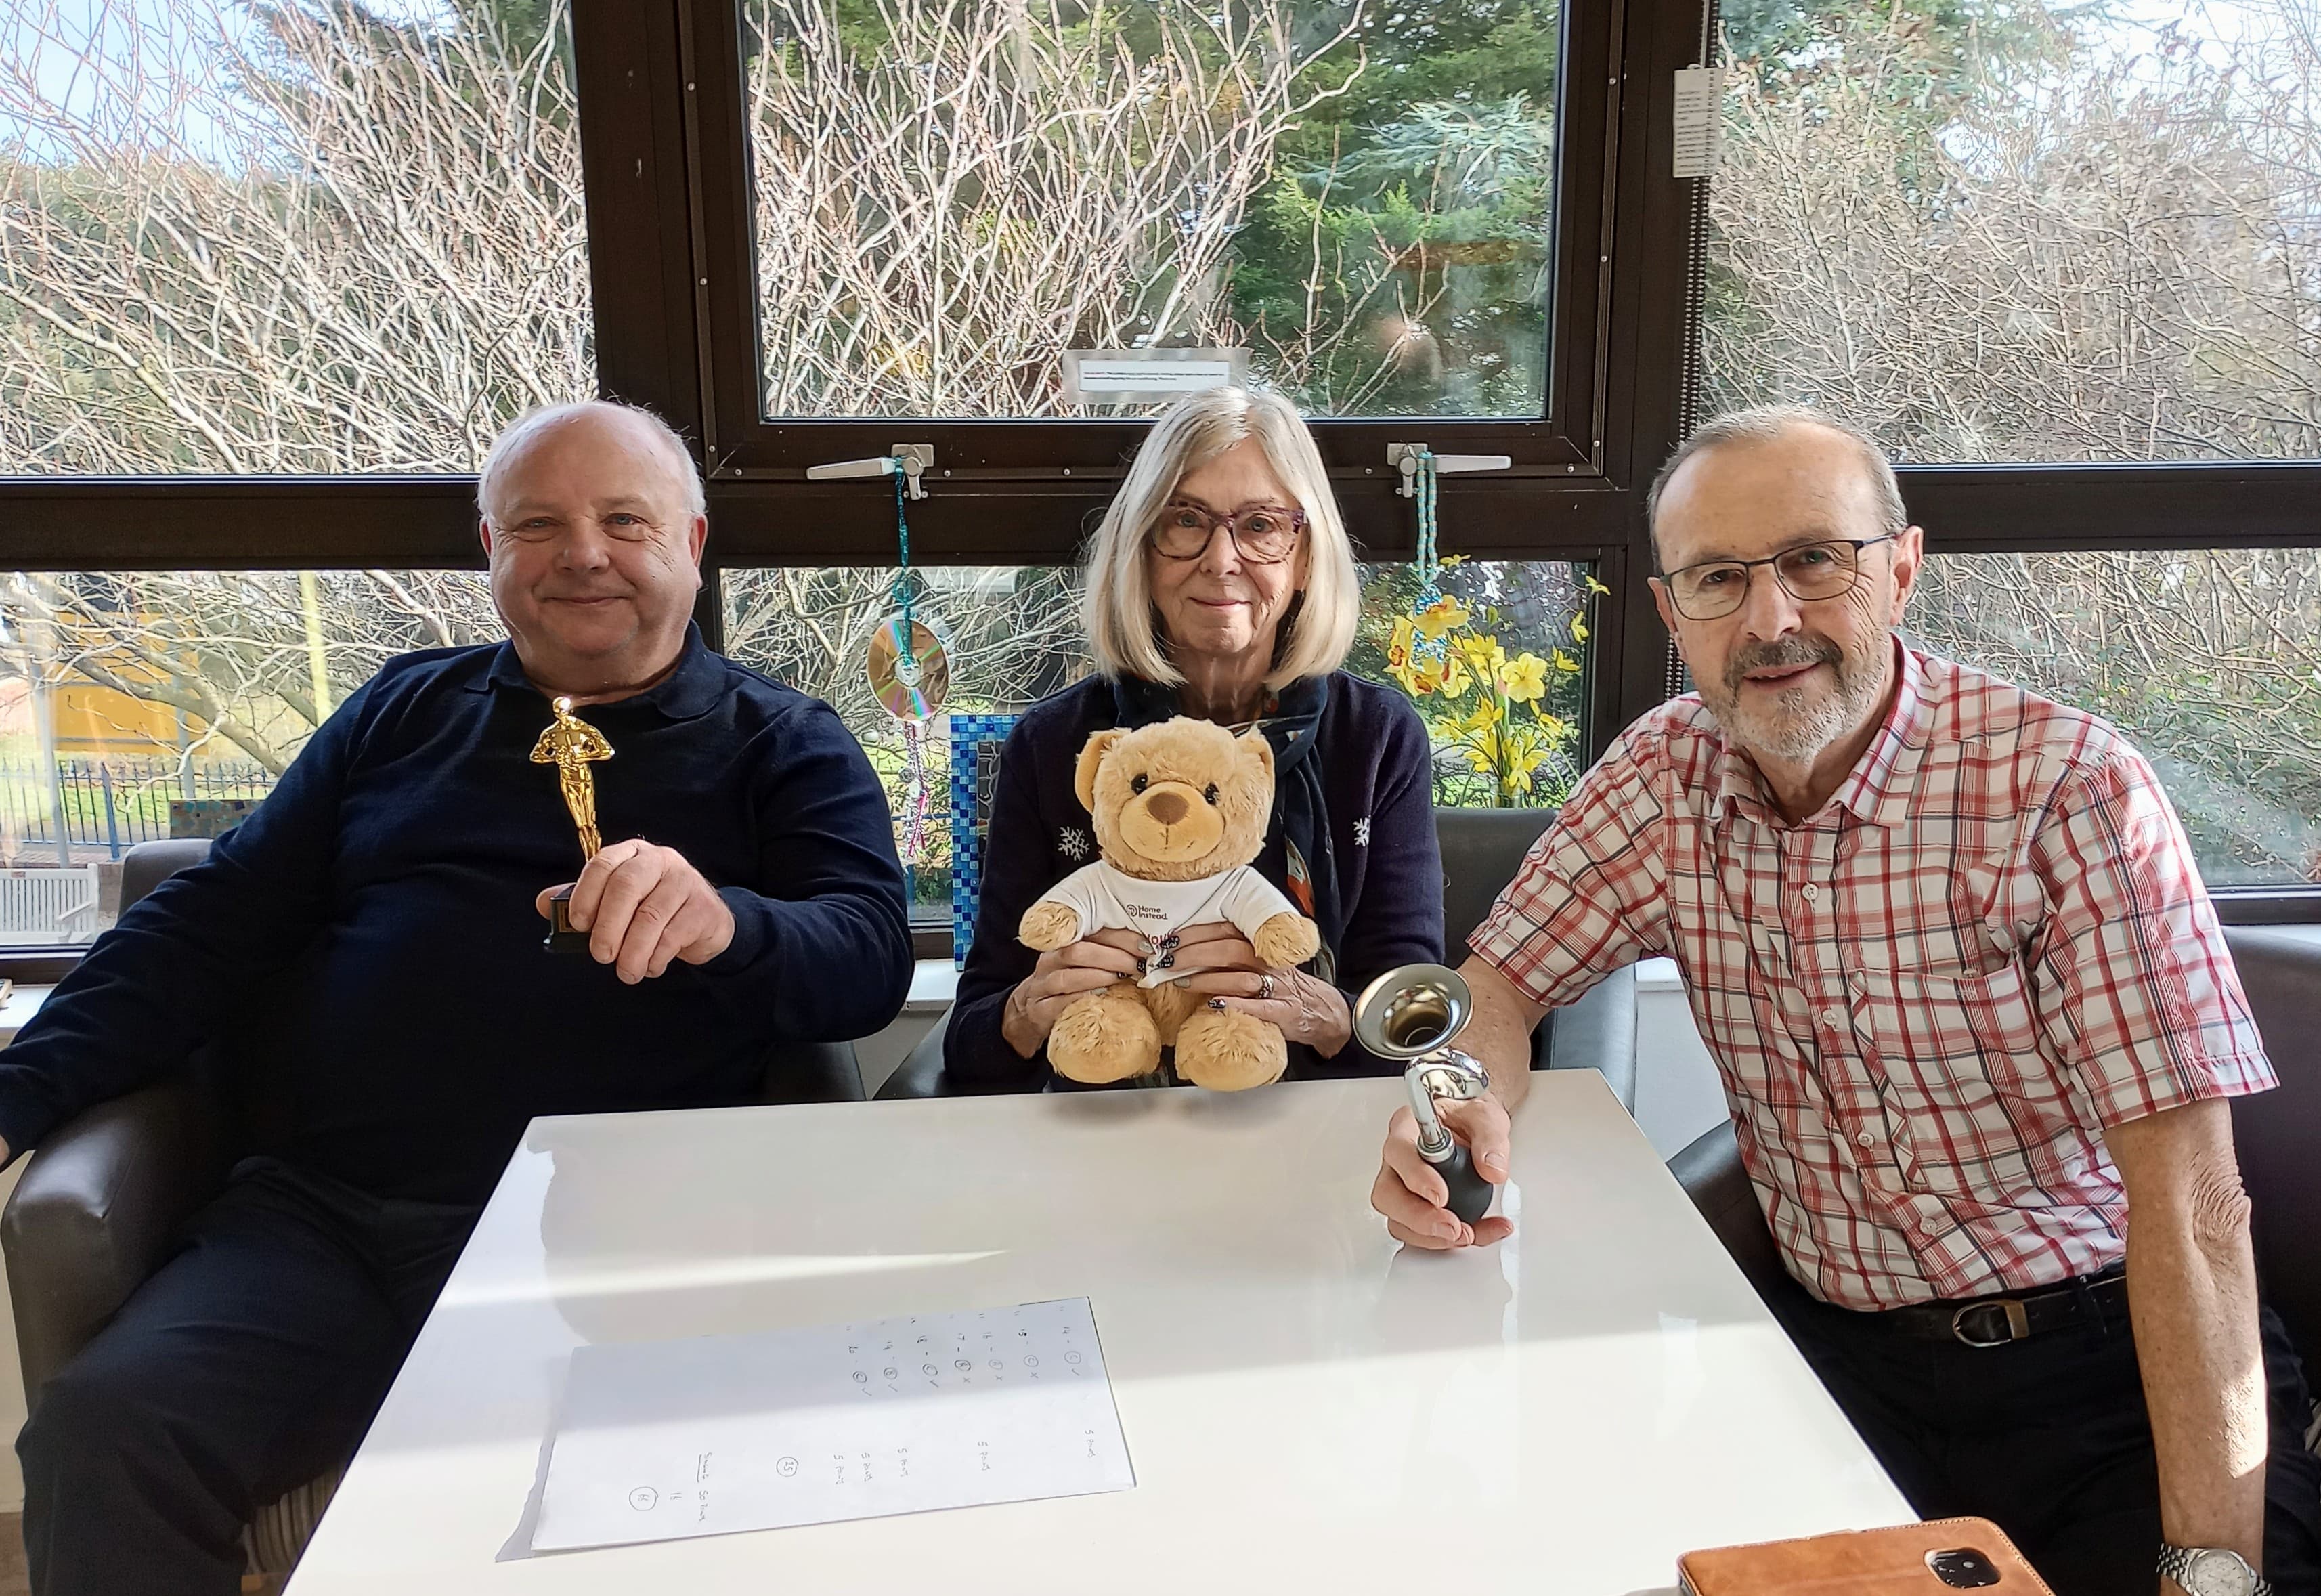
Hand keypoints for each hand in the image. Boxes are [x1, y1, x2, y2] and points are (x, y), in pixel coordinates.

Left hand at [536, 839, 735, 983]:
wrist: (704, 922)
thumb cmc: (652, 909)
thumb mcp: (616, 902)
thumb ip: (581, 901)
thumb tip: (543, 904)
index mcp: (631, 854)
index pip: (603, 864)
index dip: (586, 894)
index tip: (578, 924)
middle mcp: (660, 860)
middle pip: (627, 886)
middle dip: (608, 926)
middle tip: (600, 955)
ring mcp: (685, 881)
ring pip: (650, 916)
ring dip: (633, 951)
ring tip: (626, 973)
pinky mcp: (703, 907)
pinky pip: (673, 935)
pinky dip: (656, 958)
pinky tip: (650, 967)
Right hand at [1001, 929, 1145, 1057]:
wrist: (1029, 1011)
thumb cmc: (1067, 985)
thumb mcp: (1084, 965)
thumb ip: (1108, 955)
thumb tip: (1149, 952)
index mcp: (1063, 944)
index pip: (1090, 932)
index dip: (1120, 937)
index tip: (1145, 946)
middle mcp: (1050, 960)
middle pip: (1078, 951)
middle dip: (1114, 957)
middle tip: (1138, 965)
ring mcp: (1041, 986)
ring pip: (1068, 977)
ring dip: (1100, 976)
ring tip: (1123, 980)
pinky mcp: (1039, 1010)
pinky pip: (1059, 1003)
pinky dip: (1082, 999)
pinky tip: (1101, 998)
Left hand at [1167, 921, 1350, 1054]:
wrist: (1318, 1009)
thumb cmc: (1277, 984)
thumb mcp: (1256, 960)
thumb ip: (1227, 953)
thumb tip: (1178, 951)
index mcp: (1260, 943)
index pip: (1226, 930)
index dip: (1195, 933)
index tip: (1168, 940)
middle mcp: (1268, 961)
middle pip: (1230, 950)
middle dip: (1194, 954)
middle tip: (1166, 962)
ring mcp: (1278, 986)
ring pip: (1241, 977)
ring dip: (1207, 978)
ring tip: (1180, 982)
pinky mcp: (1283, 1012)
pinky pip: (1260, 1007)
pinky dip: (1236, 1005)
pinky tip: (1215, 1005)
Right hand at [1370, 1098, 1513, 1249]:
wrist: (1474, 1130)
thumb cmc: (1469, 1119)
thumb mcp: (1485, 1118)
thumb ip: (1490, 1139)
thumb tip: (1492, 1169)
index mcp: (1408, 1128)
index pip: (1398, 1152)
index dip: (1415, 1177)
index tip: (1441, 1196)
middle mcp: (1398, 1161)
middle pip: (1388, 1195)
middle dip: (1419, 1219)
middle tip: (1451, 1227)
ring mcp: (1404, 1187)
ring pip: (1400, 1221)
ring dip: (1434, 1236)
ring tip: (1469, 1233)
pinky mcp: (1418, 1208)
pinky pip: (1423, 1233)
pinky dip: (1451, 1240)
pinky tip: (1479, 1233)